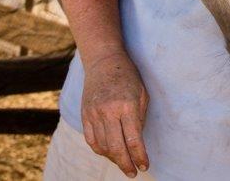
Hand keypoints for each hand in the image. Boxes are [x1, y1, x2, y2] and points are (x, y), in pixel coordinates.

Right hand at [80, 49, 149, 177]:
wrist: (104, 60)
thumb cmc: (128, 76)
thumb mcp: (142, 94)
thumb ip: (139, 119)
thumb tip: (137, 144)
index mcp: (127, 106)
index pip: (133, 140)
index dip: (140, 156)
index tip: (144, 165)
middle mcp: (108, 111)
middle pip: (116, 147)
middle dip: (125, 163)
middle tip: (132, 172)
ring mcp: (94, 113)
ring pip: (102, 146)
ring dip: (113, 158)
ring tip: (123, 162)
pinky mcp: (85, 114)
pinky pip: (91, 140)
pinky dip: (100, 150)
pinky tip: (109, 153)